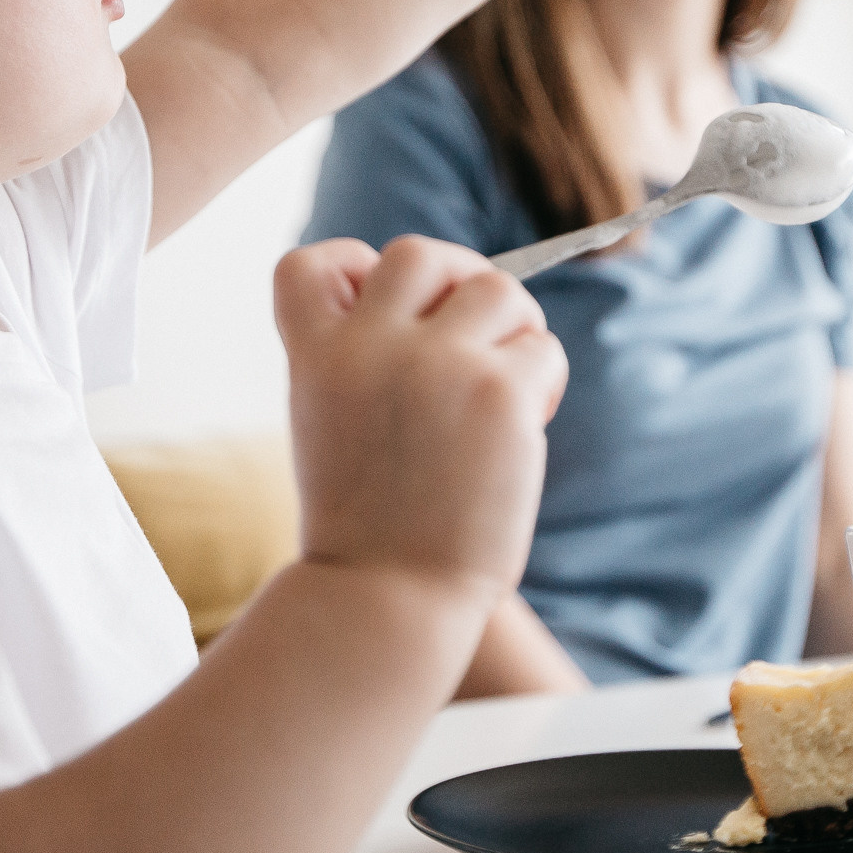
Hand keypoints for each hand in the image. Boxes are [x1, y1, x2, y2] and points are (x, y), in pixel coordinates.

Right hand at [275, 236, 565, 603]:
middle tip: (473, 336)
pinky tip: (524, 425)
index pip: (311, 264)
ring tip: (507, 382)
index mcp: (315, 355)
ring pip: (498, 289)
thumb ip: (361, 359)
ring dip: (513, 327)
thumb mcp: (330, 423)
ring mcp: (438, 363)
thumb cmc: (365, 524)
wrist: (388, 598)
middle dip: (456, 283)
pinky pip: (542, 349)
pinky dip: (542, 381)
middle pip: (419, 254)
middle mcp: (371, 346)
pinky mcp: (499, 392)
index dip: (350, 268)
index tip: (377, 310)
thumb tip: (442, 300)